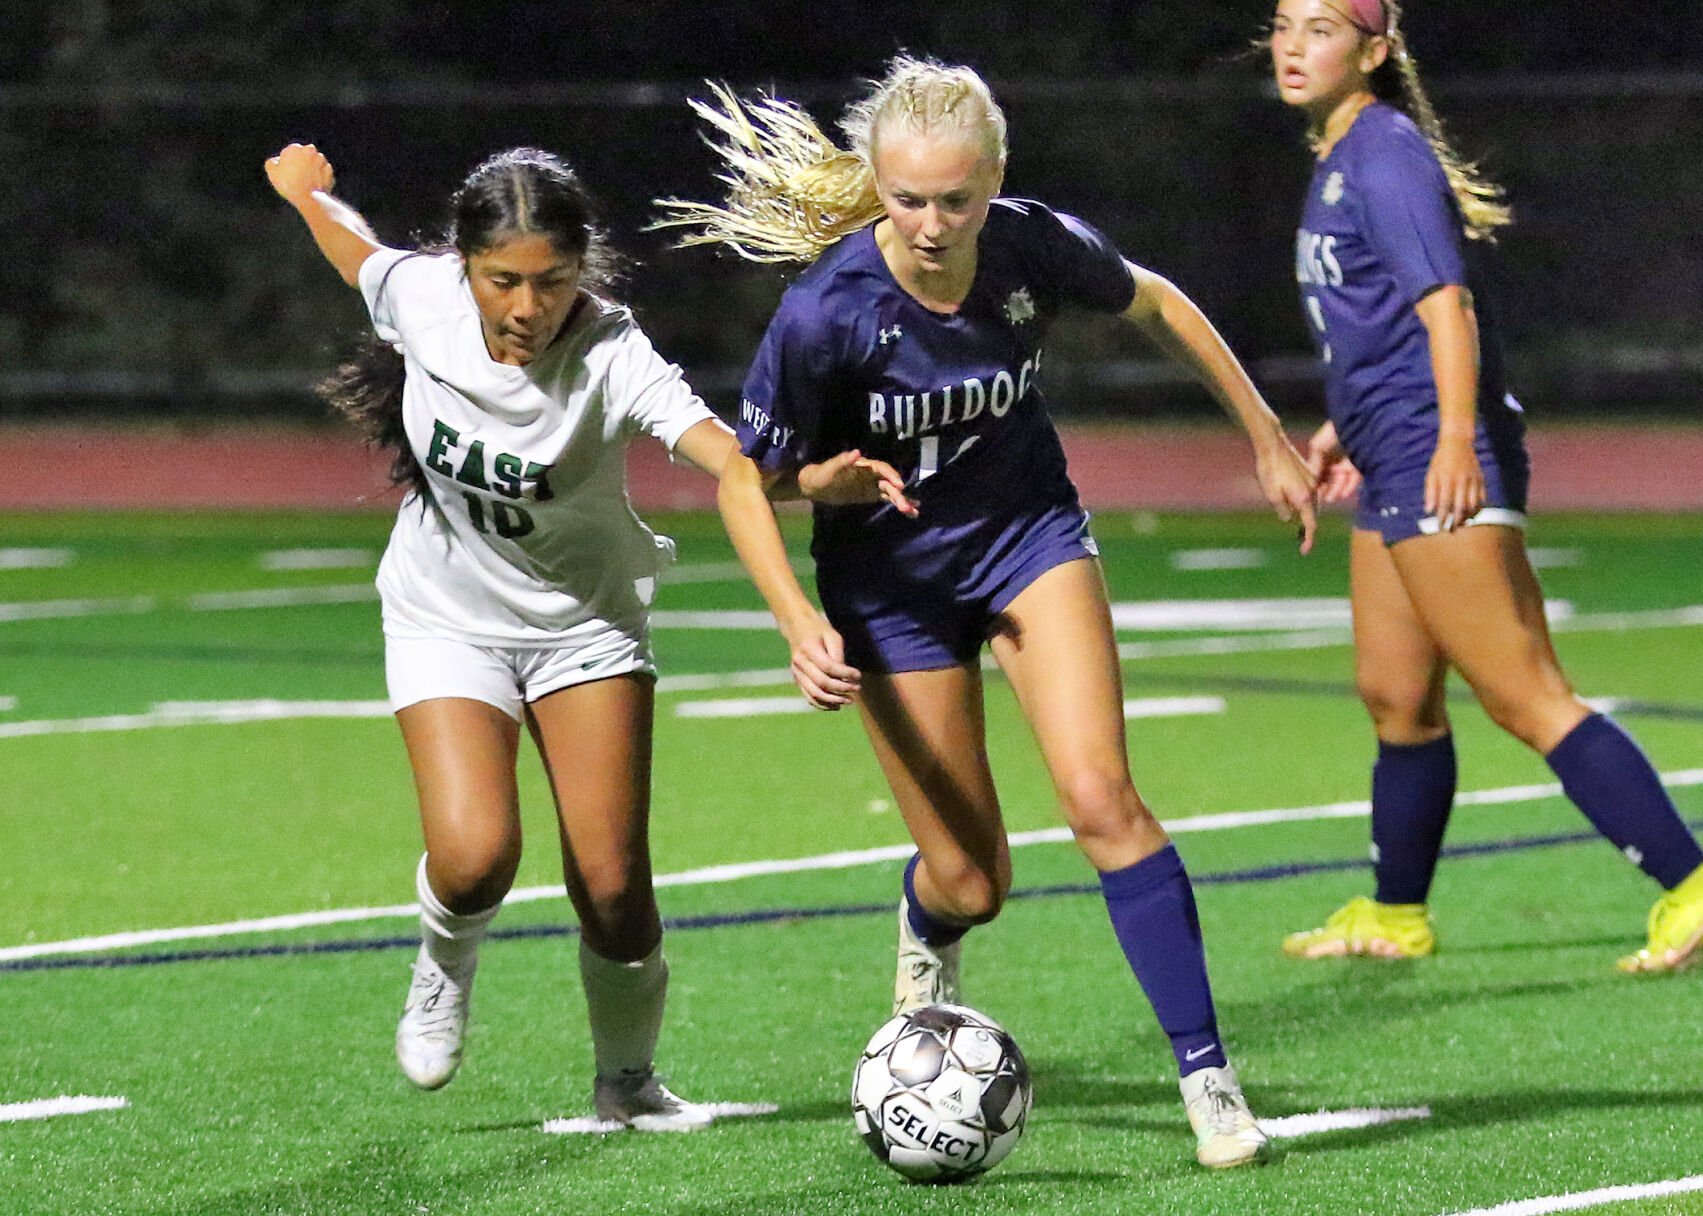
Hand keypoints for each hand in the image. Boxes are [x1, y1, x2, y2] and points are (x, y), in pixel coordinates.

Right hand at [265, 142, 334, 207]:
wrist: (309, 197)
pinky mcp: (330, 172)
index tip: (286, 172)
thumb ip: (272, 162)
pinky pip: (322, 174)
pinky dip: (319, 179)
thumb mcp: (272, 172)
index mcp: (295, 148)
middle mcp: (310, 150)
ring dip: (310, 170)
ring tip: (305, 183)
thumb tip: (275, 161)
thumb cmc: (288, 184)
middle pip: (303, 157)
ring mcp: (322, 161)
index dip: (287, 163)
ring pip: (314, 164)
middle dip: (300, 164)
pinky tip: (313, 187)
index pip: (289, 153)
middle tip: (296, 177)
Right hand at [783, 616, 860, 709]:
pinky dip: (823, 704)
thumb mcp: (832, 636)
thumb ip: (838, 655)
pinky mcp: (797, 680)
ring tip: (849, 700)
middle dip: (842, 688)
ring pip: (814, 694)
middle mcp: (800, 663)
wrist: (797, 627)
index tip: (859, 675)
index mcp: (808, 649)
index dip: (845, 674)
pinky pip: (809, 697)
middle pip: (822, 682)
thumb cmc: (818, 630)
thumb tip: (845, 676)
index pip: (828, 667)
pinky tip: (836, 705)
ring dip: (833, 700)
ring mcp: (797, 673)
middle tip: (857, 688)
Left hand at [796, 449, 918, 517]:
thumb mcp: (830, 468)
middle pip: (888, 483)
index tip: (899, 485)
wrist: (815, 486)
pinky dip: (897, 504)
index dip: (891, 475)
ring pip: (891, 492)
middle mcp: (871, 475)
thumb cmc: (821, 474)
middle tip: (906, 507)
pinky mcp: (870, 495)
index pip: (881, 469)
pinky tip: (909, 512)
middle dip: (898, 494)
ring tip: (915, 511)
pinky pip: (887, 499)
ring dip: (902, 500)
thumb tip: (856, 452)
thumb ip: (842, 461)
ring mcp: (872, 485)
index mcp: (864, 466)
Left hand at [1253, 432, 1319, 554]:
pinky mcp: (1309, 474)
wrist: (1272, 445)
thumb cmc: (1269, 470)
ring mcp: (1312, 481)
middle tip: (1300, 543)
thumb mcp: (1272, 495)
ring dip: (1305, 516)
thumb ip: (1283, 511)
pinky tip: (1294, 505)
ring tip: (1296, 527)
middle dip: (1307, 529)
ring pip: (1312, 504)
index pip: (1311, 524)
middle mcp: (1312, 490)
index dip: (1308, 539)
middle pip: (1313, 515)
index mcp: (1304, 498)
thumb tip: (1289, 519)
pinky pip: (1309, 494)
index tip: (1305, 551)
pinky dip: (1304, 504)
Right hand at [1306, 420, 1362, 504]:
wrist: (1361, 425)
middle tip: (1321, 499)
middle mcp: (1339, 457)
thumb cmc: (1336, 431)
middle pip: (1331, 477)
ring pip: (1342, 480)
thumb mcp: (1318, 445)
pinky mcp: (1364, 465)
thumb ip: (1313, 461)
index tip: (1310, 491)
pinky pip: (1355, 479)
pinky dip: (1348, 487)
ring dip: (1336, 490)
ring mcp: (1352, 461)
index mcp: (1327, 450)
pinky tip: (1342, 494)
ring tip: (1330, 499)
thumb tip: (1310, 478)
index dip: (1315, 481)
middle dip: (1325, 488)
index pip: (1319, 470)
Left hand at [1424, 433, 1484, 530]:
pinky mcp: (1481, 479)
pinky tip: (1472, 514)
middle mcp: (1461, 481)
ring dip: (1468, 517)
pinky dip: (1478, 508)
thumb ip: (1430, 492)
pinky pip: (1482, 498)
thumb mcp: (1431, 474)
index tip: (1440, 527)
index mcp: (1447, 480)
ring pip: (1473, 504)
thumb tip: (1428, 511)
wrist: (1458, 443)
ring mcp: (1473, 480)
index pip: (1444, 504)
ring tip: (1462, 524)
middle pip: (1460, 507)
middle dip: (1456, 521)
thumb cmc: (1440, 461)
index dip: (1442, 518)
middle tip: (1451, 530)